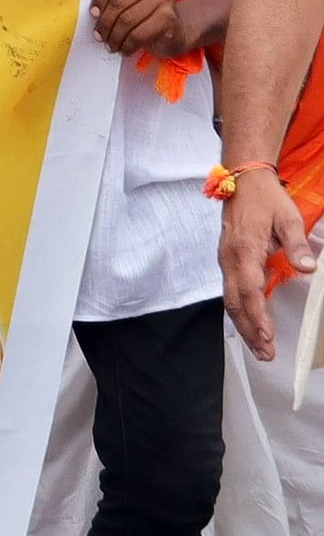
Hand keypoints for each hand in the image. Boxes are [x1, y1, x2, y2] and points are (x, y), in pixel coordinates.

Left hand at [91, 0, 198, 58]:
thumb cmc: (145, 10)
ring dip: (114, 36)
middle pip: (119, 1)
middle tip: (98, 35)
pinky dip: (127, 44)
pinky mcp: (169, 18)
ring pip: (127, 19)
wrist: (175, 29)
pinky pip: (139, 33)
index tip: (92, 13)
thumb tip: (92, 10)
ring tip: (109, 45)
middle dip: (105, 22)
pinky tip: (123, 49)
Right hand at [224, 178, 317, 357]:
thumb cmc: (267, 200)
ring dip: (244, 325)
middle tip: (266, 354)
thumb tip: (308, 269)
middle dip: (249, 330)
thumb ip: (296, 245)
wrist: (243, 180)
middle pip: (234, 302)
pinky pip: (231, 292)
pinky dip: (241, 312)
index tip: (267, 334)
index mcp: (244, 250)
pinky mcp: (228, 261)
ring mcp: (226, 261)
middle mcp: (229, 259)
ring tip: (260, 348)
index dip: (257, 314)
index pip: (248, 289)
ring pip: (230, 300)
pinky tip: (253, 324)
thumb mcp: (288, 218)